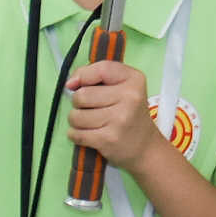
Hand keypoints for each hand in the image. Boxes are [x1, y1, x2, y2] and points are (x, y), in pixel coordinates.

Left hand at [63, 56, 163, 172]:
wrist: (146, 148)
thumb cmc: (129, 114)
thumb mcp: (124, 87)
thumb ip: (98, 76)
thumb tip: (69, 83)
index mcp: (134, 80)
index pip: (101, 69)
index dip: (82, 75)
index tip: (75, 85)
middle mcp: (130, 98)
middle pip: (81, 95)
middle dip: (78, 103)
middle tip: (90, 109)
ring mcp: (120, 119)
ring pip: (76, 116)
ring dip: (76, 121)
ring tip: (90, 123)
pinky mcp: (109, 139)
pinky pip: (76, 133)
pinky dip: (75, 135)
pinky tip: (87, 134)